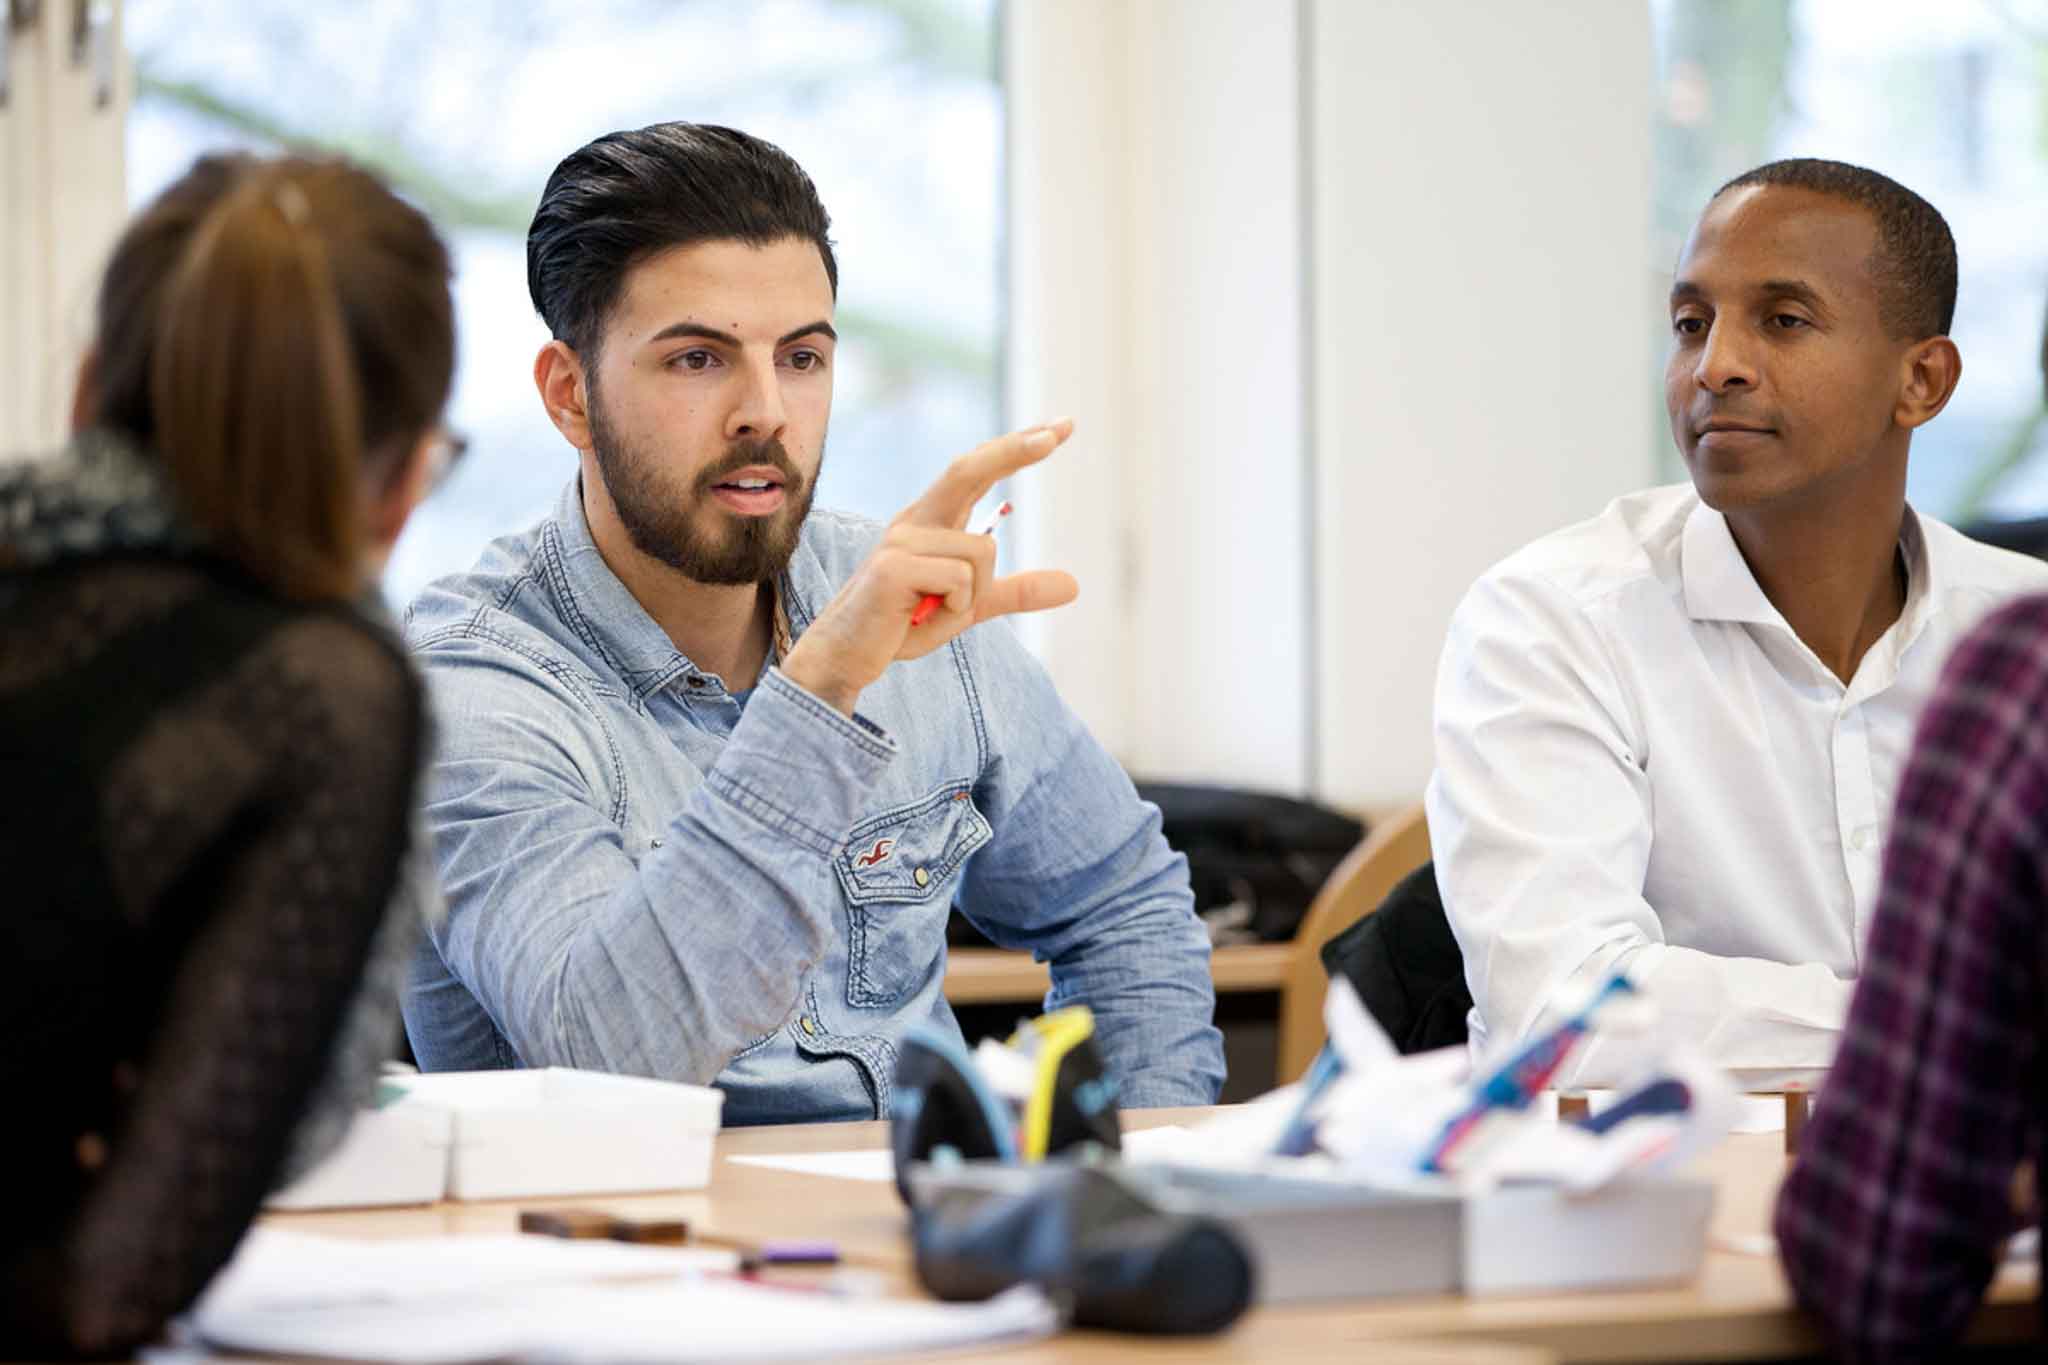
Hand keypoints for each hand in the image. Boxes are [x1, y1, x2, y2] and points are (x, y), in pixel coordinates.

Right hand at [780, 419, 1077, 714]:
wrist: (848, 655)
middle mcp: (916, 519)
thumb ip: (1015, 590)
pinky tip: (918, 617)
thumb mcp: (971, 604)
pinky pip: (961, 580)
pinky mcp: (894, 565)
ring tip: (932, 612)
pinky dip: (955, 609)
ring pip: (982, 553)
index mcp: (933, 519)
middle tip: (1065, 428)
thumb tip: (1074, 585)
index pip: (978, 470)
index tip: (1062, 426)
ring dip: (972, 596)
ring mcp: (902, 539)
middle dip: (1017, 447)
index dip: (1018, 446)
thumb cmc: (903, 624)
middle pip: (971, 468)